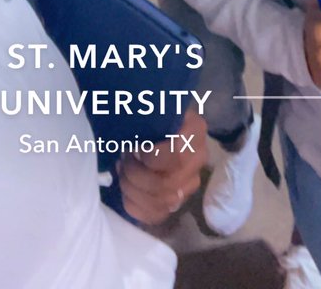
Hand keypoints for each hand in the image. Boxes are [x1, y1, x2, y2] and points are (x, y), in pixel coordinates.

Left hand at [116, 108, 207, 223]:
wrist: (160, 126)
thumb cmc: (153, 112)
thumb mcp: (153, 104)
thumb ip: (146, 108)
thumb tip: (122, 111)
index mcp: (195, 130)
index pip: (178, 154)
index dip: (152, 158)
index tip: (134, 149)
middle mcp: (199, 159)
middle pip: (166, 183)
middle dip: (136, 175)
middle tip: (122, 161)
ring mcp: (190, 183)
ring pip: (162, 202)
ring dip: (133, 190)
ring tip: (122, 173)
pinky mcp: (178, 201)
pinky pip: (157, 215)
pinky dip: (136, 206)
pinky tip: (126, 192)